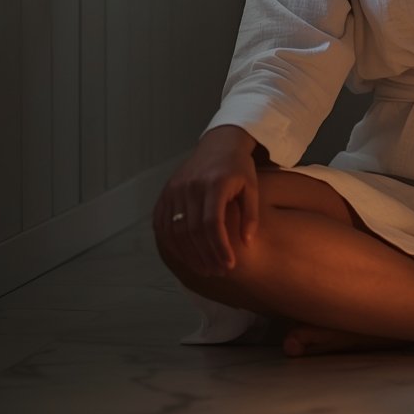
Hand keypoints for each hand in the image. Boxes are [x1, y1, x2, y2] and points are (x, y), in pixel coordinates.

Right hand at [153, 126, 260, 276]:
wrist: (219, 142)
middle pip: (192, 231)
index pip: (212, 224)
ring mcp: (175, 189)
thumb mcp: (252, 187)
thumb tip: (247, 243)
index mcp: (214, 184)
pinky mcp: (166, 192)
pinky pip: (162, 223)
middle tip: (217, 271)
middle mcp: (191, 186)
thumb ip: (251, 215)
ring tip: (204, 268)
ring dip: (188, 254)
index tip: (229, 265)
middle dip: (205, 255)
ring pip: (175, 230)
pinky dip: (170, 243)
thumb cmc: (239, 167)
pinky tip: (184, 255)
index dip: (219, 247)